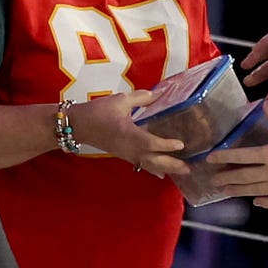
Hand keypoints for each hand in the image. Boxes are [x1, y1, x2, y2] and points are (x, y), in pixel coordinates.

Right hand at [69, 91, 188, 175]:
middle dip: (172, 164)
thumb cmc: (99, 112)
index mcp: (130, 134)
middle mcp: (130, 148)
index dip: (166, 145)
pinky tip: (162, 174)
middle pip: (154, 160)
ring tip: (182, 171)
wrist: (78, 125)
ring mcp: (127, 154)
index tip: (181, 145)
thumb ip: (142, 98)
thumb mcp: (121, 100)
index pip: (151, 143)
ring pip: (149, 165)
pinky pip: (142, 165)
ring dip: (166, 168)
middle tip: (189, 168)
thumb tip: (161, 93)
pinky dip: (154, 169)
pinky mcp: (124, 156)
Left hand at [206, 101, 267, 207]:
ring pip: (256, 190)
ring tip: (225, 192)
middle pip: (245, 176)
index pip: (242, 156)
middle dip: (227, 177)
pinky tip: (257, 203)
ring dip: (239, 191)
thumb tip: (264, 103)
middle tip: (211, 180)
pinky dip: (265, 202)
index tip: (210, 159)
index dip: (225, 157)